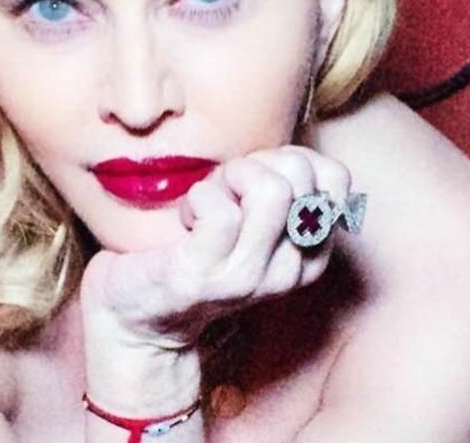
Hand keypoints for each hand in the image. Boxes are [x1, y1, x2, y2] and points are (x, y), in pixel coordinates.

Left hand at [80, 144, 353, 349]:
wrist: (134, 313)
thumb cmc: (194, 245)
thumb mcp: (252, 211)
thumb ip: (285, 186)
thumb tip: (301, 157)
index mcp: (309, 254)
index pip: (335, 177)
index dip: (289, 157)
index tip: (255, 178)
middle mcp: (288, 271)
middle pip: (300, 177)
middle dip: (257, 163)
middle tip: (225, 187)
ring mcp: (247, 278)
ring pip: (271, 192)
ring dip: (228, 178)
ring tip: (206, 200)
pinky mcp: (203, 276)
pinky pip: (222, 212)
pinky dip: (198, 198)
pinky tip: (186, 217)